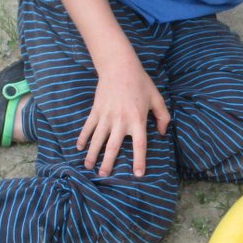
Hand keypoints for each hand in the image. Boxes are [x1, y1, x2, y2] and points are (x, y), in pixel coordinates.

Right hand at [78, 59, 170, 177]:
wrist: (119, 67)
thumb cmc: (140, 82)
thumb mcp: (157, 98)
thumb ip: (163, 116)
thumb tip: (161, 133)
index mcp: (138, 119)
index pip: (140, 145)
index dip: (139, 160)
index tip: (137, 174)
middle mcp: (121, 120)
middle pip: (114, 146)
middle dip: (108, 162)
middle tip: (104, 175)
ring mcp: (106, 116)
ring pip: (97, 139)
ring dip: (92, 154)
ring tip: (88, 167)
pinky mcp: (96, 110)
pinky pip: (88, 127)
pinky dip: (82, 137)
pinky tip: (79, 148)